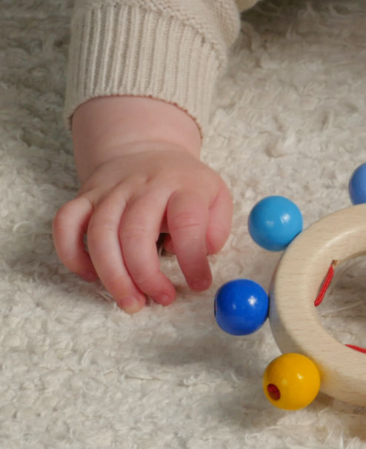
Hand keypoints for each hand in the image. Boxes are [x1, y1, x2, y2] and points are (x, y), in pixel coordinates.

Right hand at [53, 145, 232, 312]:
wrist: (146, 147)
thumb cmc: (184, 184)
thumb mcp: (216, 196)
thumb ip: (217, 226)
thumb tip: (202, 253)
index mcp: (183, 185)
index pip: (187, 221)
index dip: (192, 259)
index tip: (199, 284)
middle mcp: (144, 185)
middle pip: (135, 232)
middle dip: (146, 275)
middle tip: (162, 299)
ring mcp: (111, 190)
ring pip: (100, 233)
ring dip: (112, 275)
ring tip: (131, 301)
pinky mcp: (85, 196)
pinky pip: (66, 225)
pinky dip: (72, 255)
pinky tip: (92, 276)